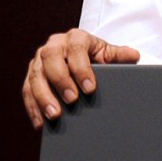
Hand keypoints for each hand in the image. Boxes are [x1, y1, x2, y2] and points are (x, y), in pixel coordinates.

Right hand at [21, 28, 138, 128]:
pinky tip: (40, 123)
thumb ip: (118, 55)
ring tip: (54, 115)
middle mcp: (54, 45)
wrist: (80, 57)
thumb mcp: (107, 54)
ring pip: (36, 76)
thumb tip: (134, 56)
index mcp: (75, 37)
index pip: (76, 49)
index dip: (82, 68)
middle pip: (51, 59)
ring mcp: (39, 60)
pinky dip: (33, 108)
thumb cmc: (95, 56)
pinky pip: (27, 91)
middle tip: (72, 100)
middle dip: (61, 81)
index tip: (90, 88)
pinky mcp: (31, 75)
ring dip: (44, 97)